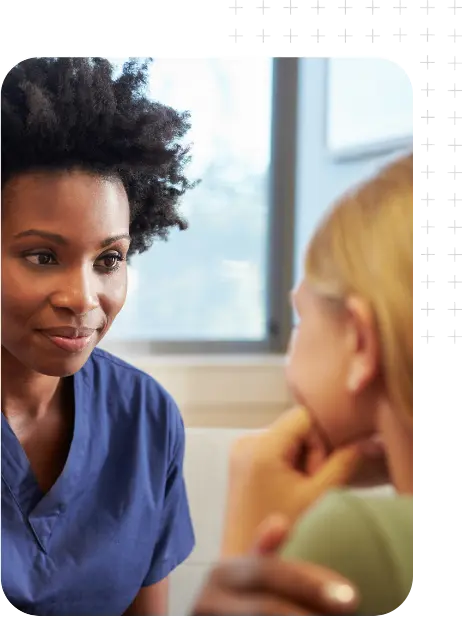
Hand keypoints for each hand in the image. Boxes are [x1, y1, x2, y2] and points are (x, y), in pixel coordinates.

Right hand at [191, 515, 358, 615]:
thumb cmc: (228, 605)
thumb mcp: (238, 578)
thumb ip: (261, 554)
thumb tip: (280, 523)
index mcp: (221, 575)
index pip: (268, 572)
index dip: (310, 584)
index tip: (352, 596)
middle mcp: (208, 602)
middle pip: (266, 608)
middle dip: (309, 614)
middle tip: (350, 613)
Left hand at [221, 406, 365, 555]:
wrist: (247, 559)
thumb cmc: (284, 532)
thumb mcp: (318, 495)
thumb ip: (343, 463)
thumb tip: (362, 442)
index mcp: (261, 446)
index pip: (303, 416)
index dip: (320, 440)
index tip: (318, 472)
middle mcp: (246, 442)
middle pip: (294, 427)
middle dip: (310, 452)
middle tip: (310, 485)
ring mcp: (240, 451)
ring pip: (285, 437)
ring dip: (299, 458)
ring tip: (298, 490)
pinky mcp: (240, 461)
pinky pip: (273, 447)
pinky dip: (286, 462)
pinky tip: (286, 489)